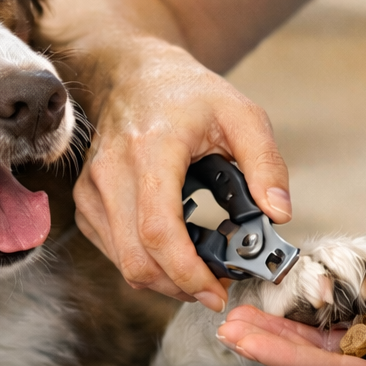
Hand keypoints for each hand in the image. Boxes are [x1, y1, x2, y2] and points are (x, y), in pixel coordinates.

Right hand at [72, 34, 291, 310]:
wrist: (134, 74)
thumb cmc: (189, 94)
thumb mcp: (243, 115)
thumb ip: (266, 164)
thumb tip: (279, 214)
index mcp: (152, 148)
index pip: (159, 229)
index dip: (187, 272)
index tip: (217, 291)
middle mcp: (111, 171)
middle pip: (137, 258)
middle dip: (180, 286)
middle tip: (216, 287)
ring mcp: (92, 188)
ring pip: (123, 262)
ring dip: (164, 279)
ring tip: (200, 265)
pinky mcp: (86, 200)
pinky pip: (113, 251)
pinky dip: (144, 262)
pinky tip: (173, 247)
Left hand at [217, 276, 365, 365]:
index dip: (288, 361)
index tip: (249, 345)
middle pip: (314, 361)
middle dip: (270, 345)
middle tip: (227, 325)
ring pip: (322, 340)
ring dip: (281, 327)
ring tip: (239, 312)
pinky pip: (343, 318)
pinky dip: (311, 311)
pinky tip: (280, 301)